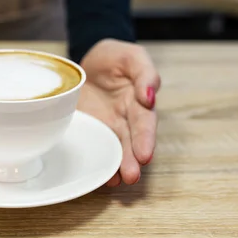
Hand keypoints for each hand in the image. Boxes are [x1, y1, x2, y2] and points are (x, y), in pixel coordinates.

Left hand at [78, 39, 159, 185]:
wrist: (88, 59)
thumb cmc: (115, 57)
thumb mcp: (132, 57)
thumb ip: (144, 73)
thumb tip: (149, 95)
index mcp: (139, 104)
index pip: (144, 125)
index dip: (145, 140)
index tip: (145, 155)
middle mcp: (125, 121)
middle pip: (130, 143)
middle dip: (131, 161)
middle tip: (131, 176)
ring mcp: (105, 127)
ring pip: (113, 150)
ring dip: (115, 166)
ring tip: (114, 181)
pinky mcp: (88, 129)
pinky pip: (92, 146)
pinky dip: (95, 160)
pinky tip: (96, 174)